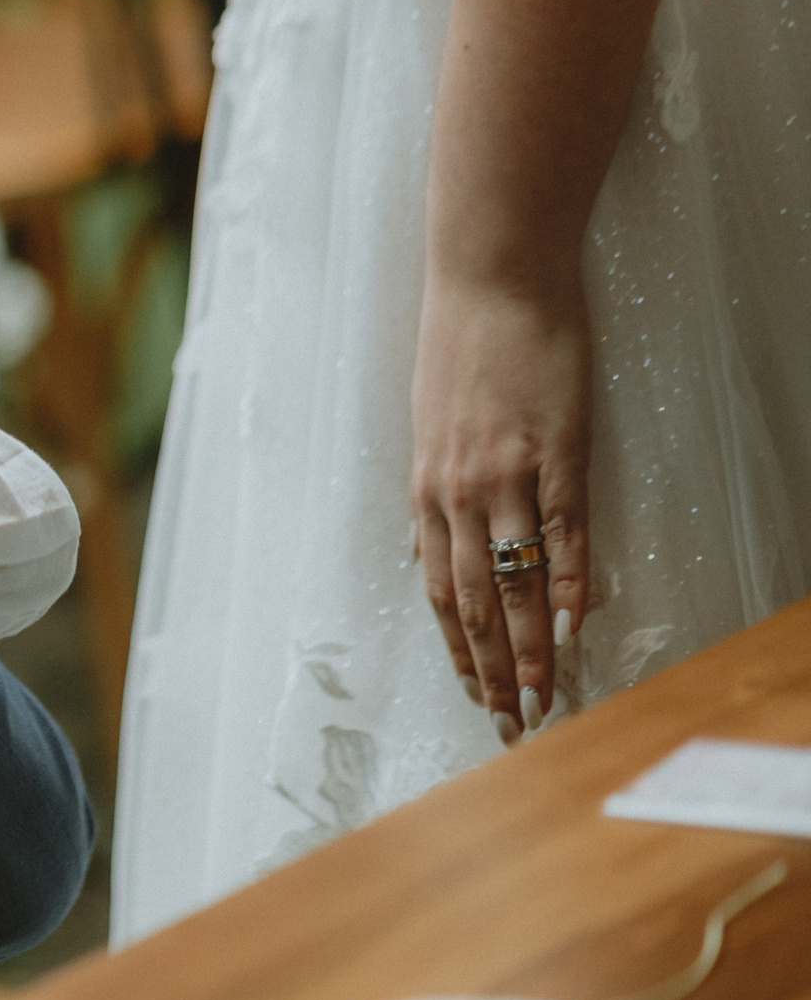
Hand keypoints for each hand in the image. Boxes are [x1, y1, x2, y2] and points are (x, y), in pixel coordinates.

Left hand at [410, 274, 591, 742]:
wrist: (491, 275)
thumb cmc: (462, 344)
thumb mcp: (432, 421)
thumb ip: (437, 488)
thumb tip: (428, 545)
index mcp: (425, 485)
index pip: (439, 587)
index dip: (458, 646)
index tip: (476, 692)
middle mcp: (456, 488)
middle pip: (473, 599)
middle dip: (491, 668)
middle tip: (512, 724)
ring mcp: (505, 472)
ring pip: (514, 579)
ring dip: (530, 646)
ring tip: (545, 699)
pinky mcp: (554, 450)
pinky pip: (561, 531)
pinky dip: (566, 583)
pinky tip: (574, 626)